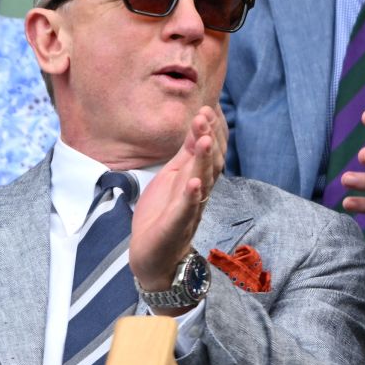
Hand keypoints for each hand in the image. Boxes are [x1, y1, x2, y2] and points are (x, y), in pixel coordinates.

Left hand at [130, 106, 225, 301]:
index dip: (210, 131)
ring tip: (204, 140)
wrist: (153, 257)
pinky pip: (186, 210)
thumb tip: (196, 125)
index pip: (209, 152)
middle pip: (210, 164)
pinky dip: (191, 196)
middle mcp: (197, 193)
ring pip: (202, 183)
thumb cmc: (162, 215)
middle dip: (209, 139)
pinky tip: (193, 182)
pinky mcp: (176, 226)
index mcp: (195, 180)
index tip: (209, 108)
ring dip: (204, 161)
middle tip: (205, 115)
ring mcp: (189, 210)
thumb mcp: (172, 177)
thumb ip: (185, 154)